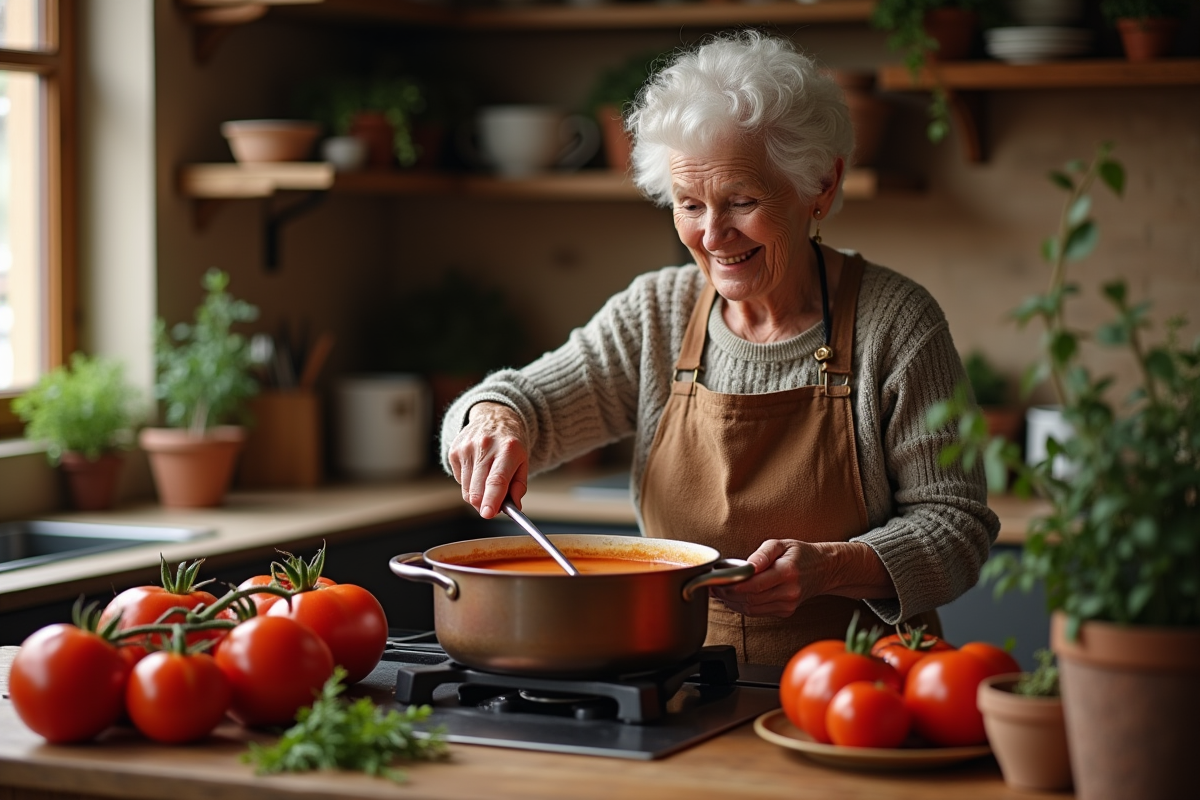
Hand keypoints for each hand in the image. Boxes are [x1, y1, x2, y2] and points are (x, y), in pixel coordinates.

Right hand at [447, 402, 529, 518]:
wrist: (493, 417)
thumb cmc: (510, 444)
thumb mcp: (523, 461)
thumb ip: (519, 486)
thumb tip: (514, 507)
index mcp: (508, 449)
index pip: (497, 479)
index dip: (492, 499)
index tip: (488, 514)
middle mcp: (485, 446)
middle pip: (478, 488)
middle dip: (484, 505)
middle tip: (492, 508)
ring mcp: (467, 448)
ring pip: (467, 490)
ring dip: (477, 495)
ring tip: (487, 482)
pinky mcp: (454, 451)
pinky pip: (460, 481)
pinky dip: (469, 483)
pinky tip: (477, 470)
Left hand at [710, 539, 810, 617]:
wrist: (824, 569)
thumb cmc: (800, 554)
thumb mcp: (782, 544)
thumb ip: (762, 553)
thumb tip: (747, 565)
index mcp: (788, 572)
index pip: (754, 585)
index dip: (733, 585)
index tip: (718, 581)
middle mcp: (789, 591)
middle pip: (750, 599)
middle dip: (728, 595)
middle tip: (714, 586)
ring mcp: (788, 604)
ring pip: (752, 609)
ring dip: (732, 602)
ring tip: (720, 592)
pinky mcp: (786, 612)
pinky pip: (758, 612)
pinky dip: (743, 606)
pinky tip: (734, 597)